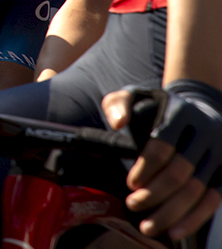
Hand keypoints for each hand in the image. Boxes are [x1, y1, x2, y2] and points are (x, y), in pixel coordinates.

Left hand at [103, 82, 221, 240]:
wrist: (197, 109)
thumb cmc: (158, 108)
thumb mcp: (134, 97)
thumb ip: (118, 105)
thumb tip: (117, 123)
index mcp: (181, 114)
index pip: (163, 143)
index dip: (146, 167)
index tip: (130, 183)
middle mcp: (205, 133)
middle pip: (180, 171)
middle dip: (155, 193)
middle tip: (133, 204)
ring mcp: (218, 153)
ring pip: (197, 190)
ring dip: (172, 212)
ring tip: (148, 226)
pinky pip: (213, 199)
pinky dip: (194, 218)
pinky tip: (175, 231)